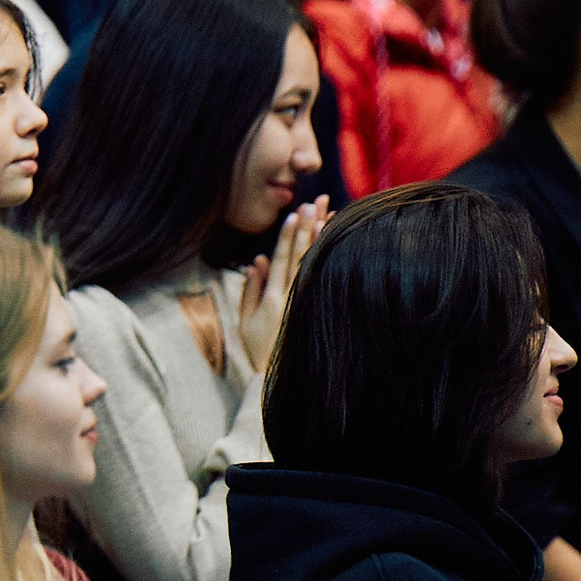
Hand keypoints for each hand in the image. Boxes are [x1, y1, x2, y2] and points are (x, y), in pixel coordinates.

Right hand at [238, 196, 327, 374]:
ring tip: (328, 215)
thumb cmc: (258, 349)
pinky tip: (336, 244)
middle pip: (300, 255)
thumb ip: (251, 289)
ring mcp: (306, 305)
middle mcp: (291, 298)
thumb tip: (257, 260)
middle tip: (314, 202)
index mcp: (271, 298)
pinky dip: (329, 261)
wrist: (278, 378)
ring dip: (321, 239)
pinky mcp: (316, 311)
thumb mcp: (245, 320)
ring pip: (315, 265)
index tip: (294, 214)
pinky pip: (324, 280)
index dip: (287, 235)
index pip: (280, 259)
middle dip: (307, 227)